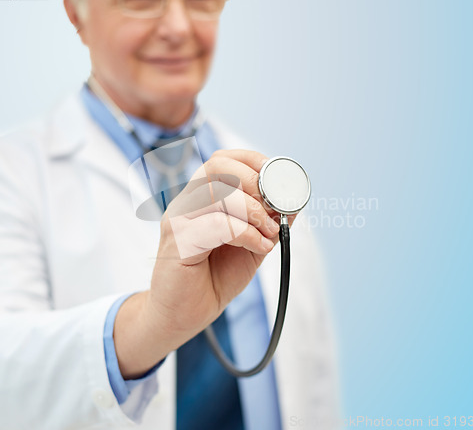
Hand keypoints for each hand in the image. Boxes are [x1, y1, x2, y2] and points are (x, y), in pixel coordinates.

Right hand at [114, 149, 294, 378]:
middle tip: (272, 206)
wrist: (183, 315)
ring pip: (218, 193)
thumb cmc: (213, 278)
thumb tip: (293, 204)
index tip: (277, 177)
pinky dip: (247, 234)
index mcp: (201, 198)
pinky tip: (260, 247)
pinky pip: (218, 225)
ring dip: (253, 210)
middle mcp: (186, 203)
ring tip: (269, 232)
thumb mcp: (250, 246)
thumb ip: (266, 223)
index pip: (221, 159)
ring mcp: (178, 220)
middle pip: (216, 166)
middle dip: (254, 181)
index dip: (252, 160)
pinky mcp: (178, 243)